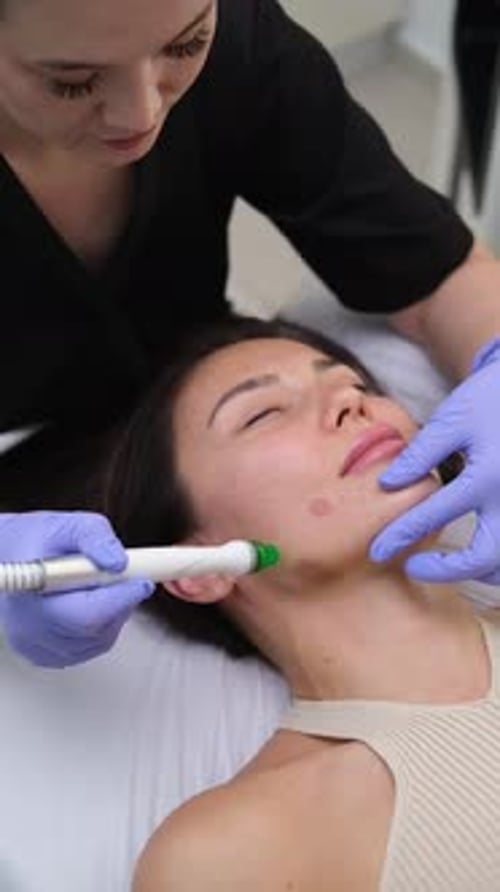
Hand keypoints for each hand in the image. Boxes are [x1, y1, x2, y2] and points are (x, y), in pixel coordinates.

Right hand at [0, 511, 153, 666]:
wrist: (11, 557)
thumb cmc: (36, 541)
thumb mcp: (69, 525)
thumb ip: (96, 538)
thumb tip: (119, 562)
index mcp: (32, 591)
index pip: (84, 614)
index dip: (119, 599)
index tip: (141, 581)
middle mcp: (29, 626)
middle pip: (95, 629)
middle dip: (120, 602)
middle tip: (128, 579)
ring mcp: (36, 645)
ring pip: (96, 641)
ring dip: (113, 615)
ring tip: (104, 587)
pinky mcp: (44, 654)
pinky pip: (88, 648)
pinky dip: (101, 628)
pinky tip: (93, 604)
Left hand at [370, 338, 499, 583]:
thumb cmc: (492, 399)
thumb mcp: (454, 419)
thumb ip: (421, 453)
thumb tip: (388, 484)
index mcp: (487, 475)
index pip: (435, 514)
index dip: (402, 534)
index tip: (379, 550)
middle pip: (484, 556)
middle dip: (446, 570)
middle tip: (414, 568)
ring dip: (478, 571)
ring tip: (448, 566)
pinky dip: (497, 561)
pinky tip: (479, 557)